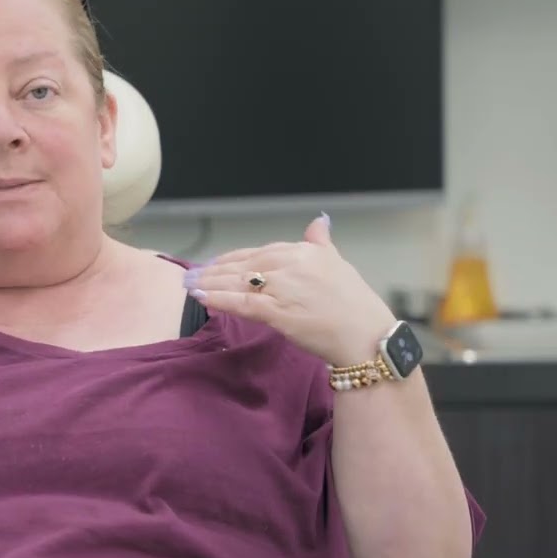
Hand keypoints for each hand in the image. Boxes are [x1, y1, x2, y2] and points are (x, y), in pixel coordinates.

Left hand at [183, 214, 395, 366]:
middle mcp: (290, 265)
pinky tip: (202, 297)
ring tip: (189, 285)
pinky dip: (219, 299)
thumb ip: (321, 243)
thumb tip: (318, 222)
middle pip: (243, 266)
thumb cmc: (353, 303)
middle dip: (214, 271)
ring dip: (210, 283)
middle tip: (191, 275)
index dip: (232, 259)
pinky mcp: (278, 312)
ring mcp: (283, 288)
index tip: (213, 264)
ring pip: (238, 283)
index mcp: (303, 251)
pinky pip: (242, 303)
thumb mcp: (337, 264)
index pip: (258, 252)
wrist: (366, 335)